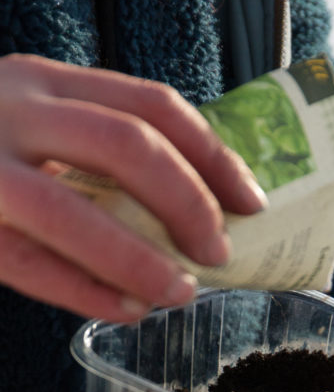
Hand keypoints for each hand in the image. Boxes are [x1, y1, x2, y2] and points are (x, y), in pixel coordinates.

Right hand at [0, 53, 265, 320]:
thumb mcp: (32, 121)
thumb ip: (93, 145)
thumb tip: (194, 203)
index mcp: (43, 81)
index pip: (150, 104)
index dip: (212, 154)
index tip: (252, 200)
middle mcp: (10, 110)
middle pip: (126, 147)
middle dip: (188, 204)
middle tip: (219, 250)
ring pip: (72, 212)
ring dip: (140, 259)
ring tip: (181, 292)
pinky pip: (27, 265)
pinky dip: (86, 293)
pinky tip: (126, 310)